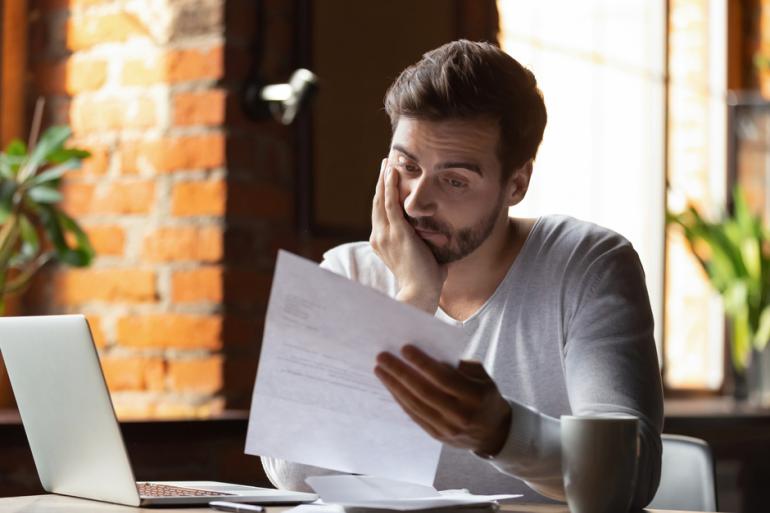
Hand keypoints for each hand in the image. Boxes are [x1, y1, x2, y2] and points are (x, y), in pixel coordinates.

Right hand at [370, 158, 445, 312]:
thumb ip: (428, 247)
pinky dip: (390, 186)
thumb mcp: (424, 258)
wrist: (420, 293)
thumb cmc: (426, 281)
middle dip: (381, 182)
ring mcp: (386, 234)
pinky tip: (391, 171)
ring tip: (387, 162)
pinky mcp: (396, 232)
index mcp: (383, 243)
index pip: (381, 214)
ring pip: (381, 199)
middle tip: (385, 164)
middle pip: (377, 203)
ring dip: (384, 179)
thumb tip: (442, 241)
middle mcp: (379, 237)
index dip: (383, 196)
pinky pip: (390, 203)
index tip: (388, 181)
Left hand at [374, 345, 511, 456]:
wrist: (494, 432)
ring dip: (394, 386)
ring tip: (380, 369)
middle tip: (382, 357)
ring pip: (415, 404)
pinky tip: (390, 386)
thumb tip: (428, 352)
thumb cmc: (484, 395)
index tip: (404, 348)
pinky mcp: (437, 435)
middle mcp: (461, 415)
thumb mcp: (482, 376)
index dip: (422, 363)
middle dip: (400, 372)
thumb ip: (459, 365)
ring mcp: (448, 428)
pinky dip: (400, 399)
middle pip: (424, 391)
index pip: (443, 378)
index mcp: (475, 396)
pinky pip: (414, 415)